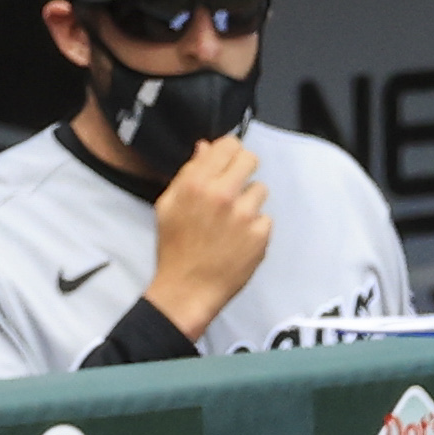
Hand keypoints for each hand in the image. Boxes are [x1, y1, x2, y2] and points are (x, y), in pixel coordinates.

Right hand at [143, 135, 271, 337]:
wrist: (187, 289)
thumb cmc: (175, 249)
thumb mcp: (168, 206)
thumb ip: (188, 174)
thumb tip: (205, 148)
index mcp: (196, 184)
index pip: (228, 145)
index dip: (229, 153)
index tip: (227, 164)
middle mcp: (222, 194)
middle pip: (250, 159)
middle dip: (243, 171)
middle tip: (234, 189)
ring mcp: (244, 214)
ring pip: (260, 190)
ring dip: (249, 202)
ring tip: (233, 223)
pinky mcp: (260, 234)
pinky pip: (265, 218)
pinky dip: (255, 228)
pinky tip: (239, 240)